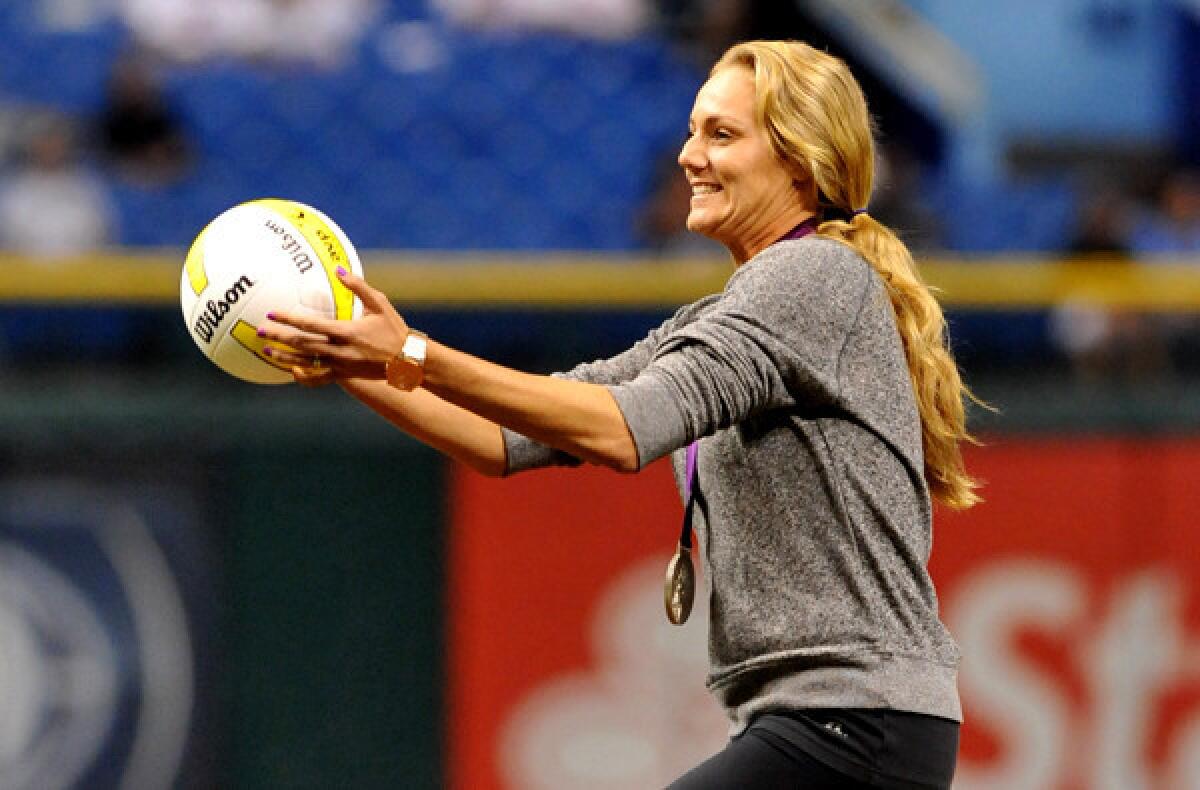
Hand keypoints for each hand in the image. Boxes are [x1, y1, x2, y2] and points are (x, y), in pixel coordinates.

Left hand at [258, 267, 409, 382]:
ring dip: (284, 357)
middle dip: (278, 337)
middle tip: (260, 331)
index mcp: (346, 331)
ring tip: (266, 352)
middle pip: (301, 344)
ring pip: (305, 363)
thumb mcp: (380, 304)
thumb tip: (339, 269)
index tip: (272, 313)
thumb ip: (358, 286)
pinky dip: (302, 376)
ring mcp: (340, 366)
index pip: (311, 325)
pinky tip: (292, 370)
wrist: (408, 361)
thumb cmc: (395, 330)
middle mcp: (340, 350)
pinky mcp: (343, 376)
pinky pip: (317, 378)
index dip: (289, 318)